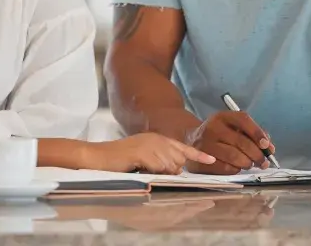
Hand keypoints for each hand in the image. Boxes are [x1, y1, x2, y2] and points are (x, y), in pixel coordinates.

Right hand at [86, 133, 215, 173]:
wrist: (98, 156)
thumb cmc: (120, 160)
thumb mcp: (145, 158)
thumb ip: (162, 160)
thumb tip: (178, 169)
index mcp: (158, 139)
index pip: (183, 148)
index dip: (198, 155)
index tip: (212, 160)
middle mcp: (156, 139)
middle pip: (179, 160)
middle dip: (171, 170)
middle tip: (151, 170)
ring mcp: (149, 144)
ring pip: (171, 165)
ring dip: (160, 173)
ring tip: (143, 169)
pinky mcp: (142, 151)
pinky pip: (159, 167)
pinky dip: (153, 171)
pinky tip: (141, 168)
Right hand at [184, 111, 273, 174]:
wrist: (190, 140)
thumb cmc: (219, 135)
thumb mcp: (232, 127)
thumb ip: (252, 135)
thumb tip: (269, 148)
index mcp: (222, 117)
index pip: (243, 120)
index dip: (257, 133)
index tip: (267, 146)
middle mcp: (212, 127)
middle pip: (241, 142)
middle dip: (257, 154)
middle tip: (264, 162)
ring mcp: (205, 144)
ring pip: (234, 156)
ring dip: (247, 163)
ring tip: (250, 164)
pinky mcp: (201, 160)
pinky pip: (225, 167)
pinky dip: (236, 169)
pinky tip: (237, 168)